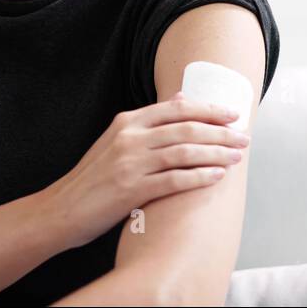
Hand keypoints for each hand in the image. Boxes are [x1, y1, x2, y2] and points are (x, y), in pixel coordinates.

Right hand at [43, 91, 250, 249]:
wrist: (62, 209)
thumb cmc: (93, 177)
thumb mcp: (116, 139)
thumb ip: (148, 120)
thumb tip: (181, 99)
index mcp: (127, 122)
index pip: (176, 109)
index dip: (208, 110)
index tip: (232, 114)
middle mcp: (129, 137)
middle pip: (186, 128)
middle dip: (221, 132)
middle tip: (244, 136)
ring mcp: (130, 163)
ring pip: (184, 151)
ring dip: (216, 153)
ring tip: (237, 156)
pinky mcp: (131, 189)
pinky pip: (174, 179)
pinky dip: (199, 176)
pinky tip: (217, 176)